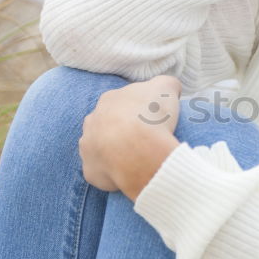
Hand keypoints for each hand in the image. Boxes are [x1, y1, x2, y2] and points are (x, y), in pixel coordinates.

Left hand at [78, 74, 181, 194]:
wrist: (138, 150)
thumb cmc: (152, 116)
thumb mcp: (166, 88)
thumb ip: (167, 83)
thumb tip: (171, 87)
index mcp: (110, 99)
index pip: (122, 102)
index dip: (138, 111)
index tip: (152, 120)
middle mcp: (93, 120)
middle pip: (107, 124)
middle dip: (122, 130)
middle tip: (143, 140)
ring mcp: (88, 146)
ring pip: (99, 148)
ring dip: (113, 152)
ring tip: (135, 159)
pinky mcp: (90, 171)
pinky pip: (100, 172)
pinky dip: (112, 174)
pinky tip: (128, 175)